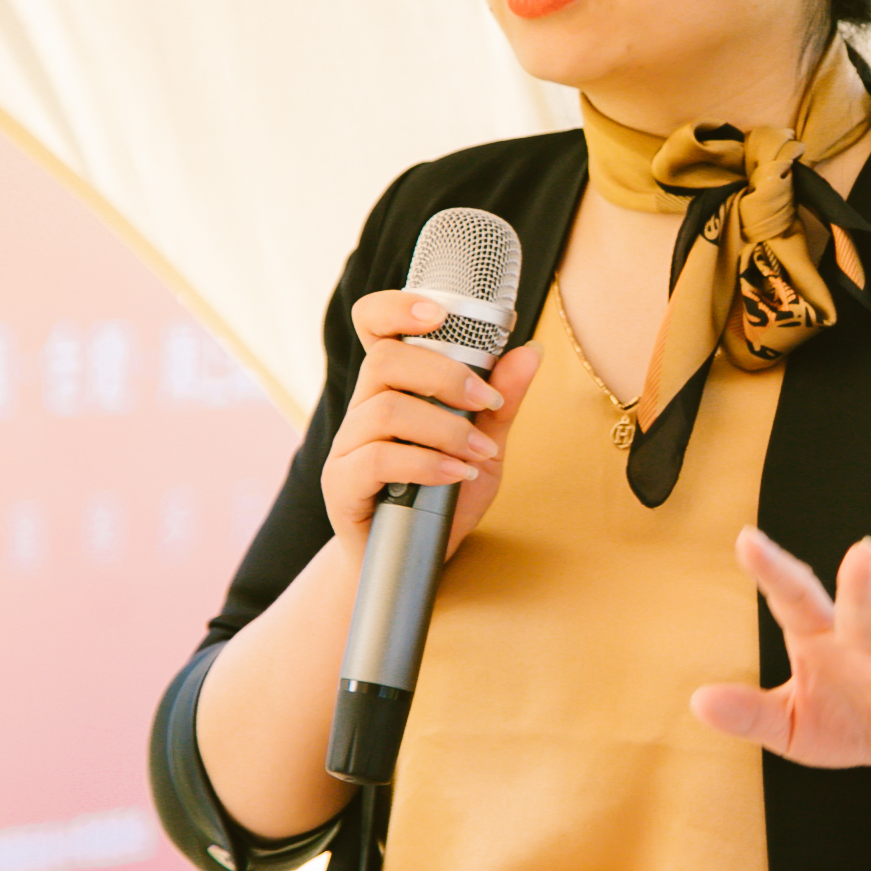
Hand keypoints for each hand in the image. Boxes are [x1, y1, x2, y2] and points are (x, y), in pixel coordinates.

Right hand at [318, 289, 539, 557]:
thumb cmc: (444, 498)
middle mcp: (362, 409)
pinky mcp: (341, 486)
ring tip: (479, 451)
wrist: (416, 562)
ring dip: (444, 427)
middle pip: (384, 362)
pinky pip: (377, 460)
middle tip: (486, 399)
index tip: (438, 313)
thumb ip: (502, 400)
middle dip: (444, 375)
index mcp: (392, 387)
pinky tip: (456, 475)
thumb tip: (529, 351)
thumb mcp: (485, 445)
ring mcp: (346, 447)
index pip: (373, 326)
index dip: (396, 308)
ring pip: (385, 411)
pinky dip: (426, 463)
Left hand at [691, 529, 870, 791]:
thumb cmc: (850, 722)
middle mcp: (869, 643)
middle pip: (861, 611)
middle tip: (862, 552)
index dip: (772, 572)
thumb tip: (698, 700)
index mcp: (825, 642)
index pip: (795, 601)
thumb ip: (749, 713)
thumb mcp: (793, 725)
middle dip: (861, 585)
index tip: (746, 540)